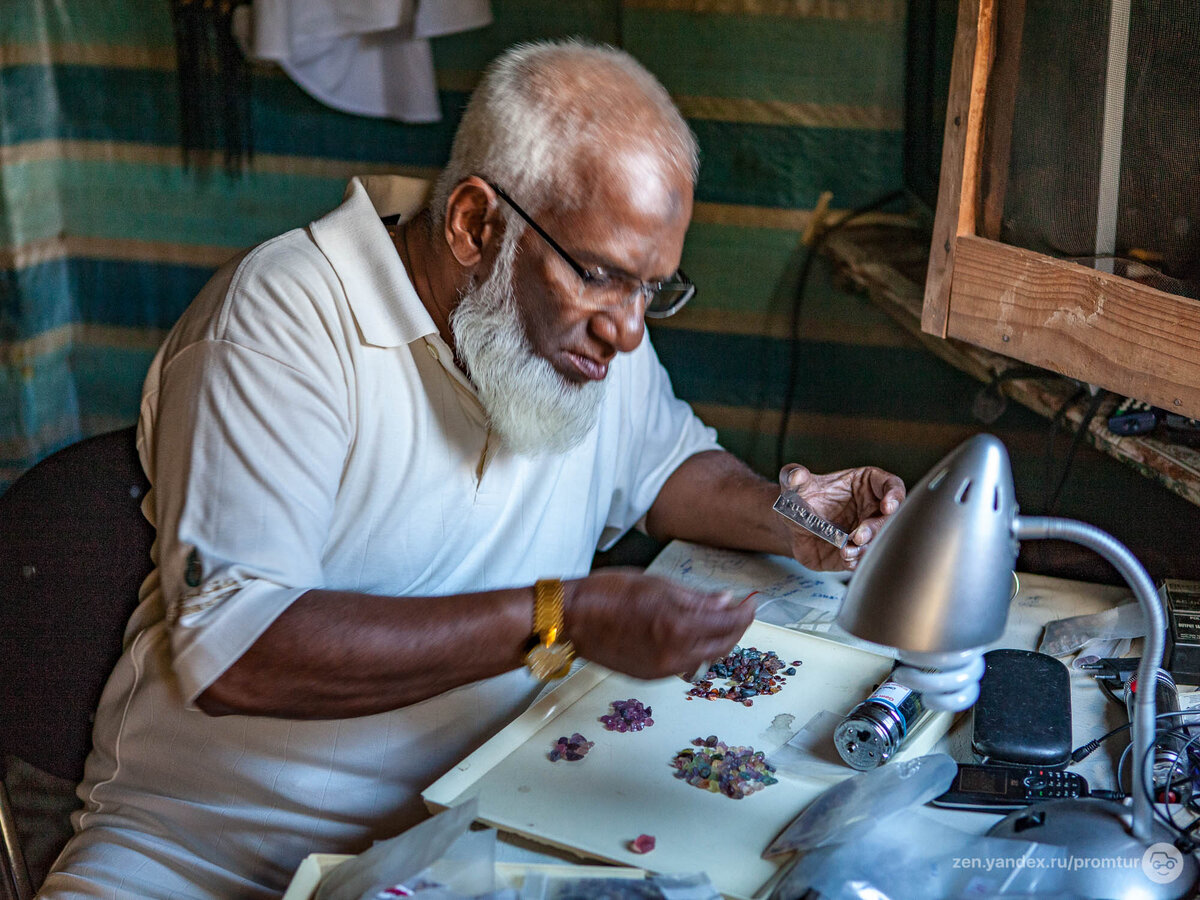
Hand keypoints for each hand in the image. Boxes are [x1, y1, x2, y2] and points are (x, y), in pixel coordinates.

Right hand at [563, 569, 755, 679]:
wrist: (571, 619)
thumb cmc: (607, 592)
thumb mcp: (656, 584)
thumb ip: (695, 598)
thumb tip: (727, 600)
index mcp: (677, 624)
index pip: (727, 623)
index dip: (745, 613)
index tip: (751, 602)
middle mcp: (673, 652)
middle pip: (722, 646)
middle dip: (738, 629)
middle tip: (743, 612)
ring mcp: (662, 669)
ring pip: (706, 658)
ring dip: (719, 641)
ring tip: (721, 622)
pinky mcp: (650, 676)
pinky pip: (685, 665)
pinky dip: (697, 650)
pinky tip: (695, 635)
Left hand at [777, 464, 904, 570]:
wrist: (792, 527)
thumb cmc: (800, 499)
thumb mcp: (794, 485)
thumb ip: (793, 476)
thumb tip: (795, 474)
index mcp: (866, 484)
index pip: (892, 486)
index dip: (894, 495)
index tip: (888, 506)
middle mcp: (871, 508)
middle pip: (889, 518)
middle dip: (877, 528)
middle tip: (858, 536)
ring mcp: (866, 531)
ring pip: (878, 541)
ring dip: (866, 548)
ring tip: (846, 550)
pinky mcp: (857, 552)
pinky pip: (863, 558)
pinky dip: (856, 560)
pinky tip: (844, 558)